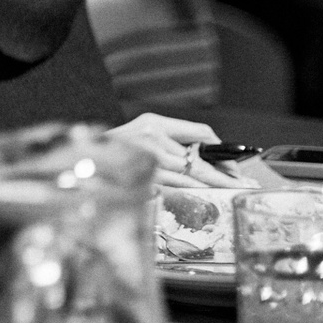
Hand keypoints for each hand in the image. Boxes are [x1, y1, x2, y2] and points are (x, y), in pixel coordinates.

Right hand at [107, 113, 254, 188]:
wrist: (76, 162)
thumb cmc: (112, 151)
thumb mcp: (141, 135)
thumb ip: (170, 142)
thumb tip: (206, 160)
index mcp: (154, 123)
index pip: (199, 133)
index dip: (221, 152)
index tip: (235, 167)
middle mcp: (151, 138)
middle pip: (199, 160)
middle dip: (226, 175)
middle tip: (247, 185)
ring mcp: (144, 160)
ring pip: (190, 177)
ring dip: (214, 188)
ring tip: (233, 194)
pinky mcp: (139, 180)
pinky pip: (173, 190)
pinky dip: (192, 195)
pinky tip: (206, 199)